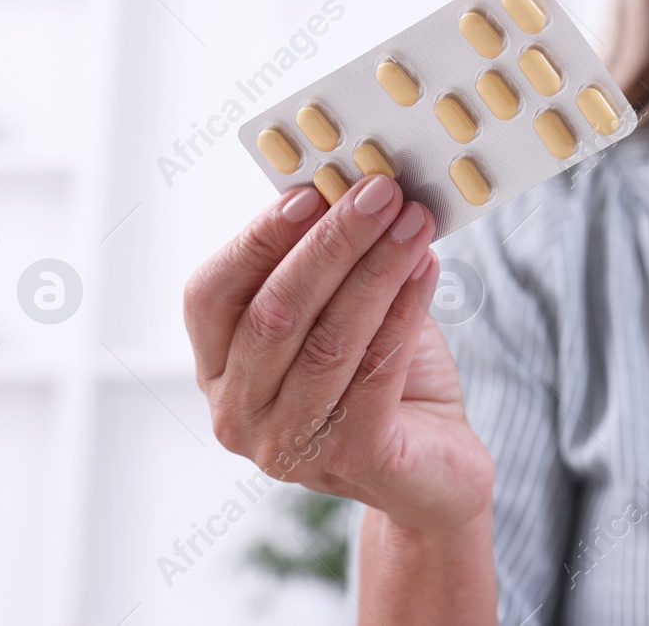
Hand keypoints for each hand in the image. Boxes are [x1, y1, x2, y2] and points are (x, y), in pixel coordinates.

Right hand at [184, 175, 494, 533]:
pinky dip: (402, 311)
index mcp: (218, 367)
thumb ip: (330, 262)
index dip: (257, 239)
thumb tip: (349, 184)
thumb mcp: (341, 310)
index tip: (310, 190)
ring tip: (414, 221)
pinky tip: (426, 269)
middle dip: (331, 243)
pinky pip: (375, 373)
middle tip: (379, 192)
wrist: (436, 464)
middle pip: (275, 313)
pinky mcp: (352, 460)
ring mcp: (288, 445)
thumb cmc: (382, 376)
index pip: (212, 294)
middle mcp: (238, 413)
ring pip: (328, 340)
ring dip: (376, 270)